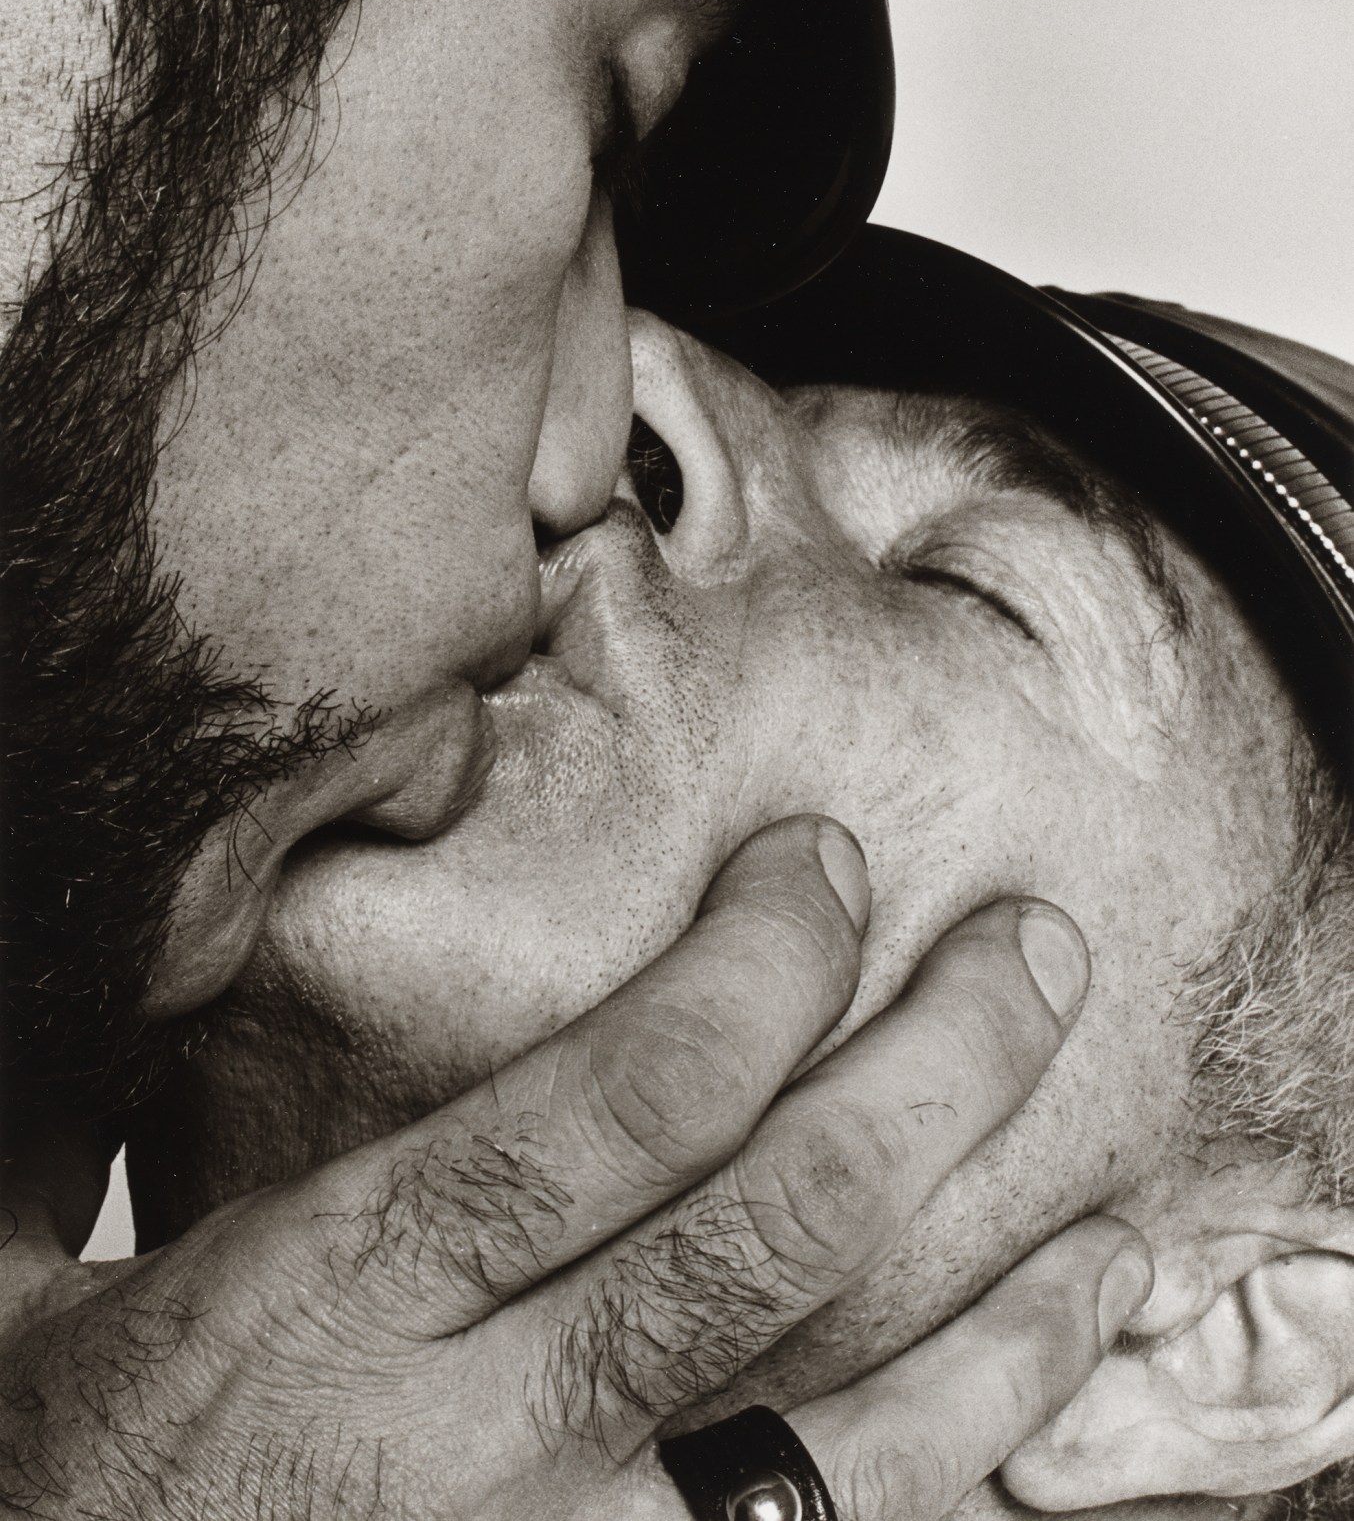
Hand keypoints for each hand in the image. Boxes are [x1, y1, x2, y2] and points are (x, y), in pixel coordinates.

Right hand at [0, 817, 1140, 1518]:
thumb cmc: (42, 1486)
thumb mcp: (26, 1285)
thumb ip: (96, 1104)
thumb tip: (166, 911)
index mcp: (330, 1302)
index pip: (603, 1112)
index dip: (749, 976)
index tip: (829, 867)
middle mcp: (470, 1442)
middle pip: (761, 1238)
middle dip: (929, 1079)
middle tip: (1037, 957)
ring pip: (838, 1447)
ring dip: (996, 1326)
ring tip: (1108, 1228)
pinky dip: (938, 1507)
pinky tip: (1023, 1440)